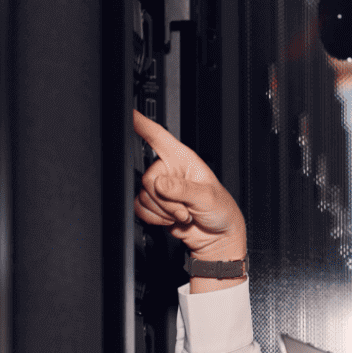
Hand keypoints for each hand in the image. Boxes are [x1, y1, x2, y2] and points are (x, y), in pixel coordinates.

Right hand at [132, 111, 247, 287]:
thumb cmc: (221, 211)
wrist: (217, 237)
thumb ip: (183, 189)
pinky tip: (171, 220)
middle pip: (148, 178)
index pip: (159, 137)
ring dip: (163, 211)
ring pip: (143, 196)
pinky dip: (154, 218)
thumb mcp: (207, 196)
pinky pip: (140, 208)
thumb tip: (161, 183)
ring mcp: (161, 190)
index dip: (143, 125)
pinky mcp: (155, 206)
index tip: (129, 115)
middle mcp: (169, 171)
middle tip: (184, 207)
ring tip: (183, 214)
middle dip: (166, 199)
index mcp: (183, 159)